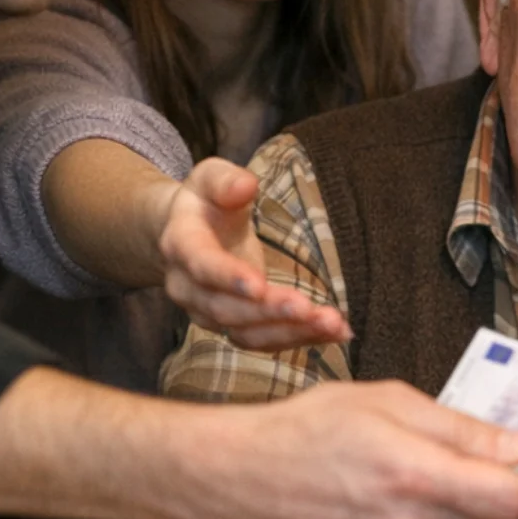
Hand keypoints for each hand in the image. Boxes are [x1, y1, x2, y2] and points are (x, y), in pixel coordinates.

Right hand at [158, 157, 350, 348]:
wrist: (187, 233)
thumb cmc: (206, 201)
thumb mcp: (211, 178)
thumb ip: (225, 180)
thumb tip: (245, 186)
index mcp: (181, 244)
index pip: (201, 264)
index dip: (227, 277)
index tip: (259, 286)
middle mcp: (188, 287)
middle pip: (225, 308)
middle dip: (268, 312)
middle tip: (309, 309)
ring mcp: (208, 312)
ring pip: (245, 333)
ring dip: (291, 332)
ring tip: (333, 325)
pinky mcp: (234, 325)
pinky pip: (264, 340)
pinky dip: (300, 338)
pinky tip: (335, 333)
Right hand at [211, 380, 517, 518]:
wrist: (243, 477)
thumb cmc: (315, 426)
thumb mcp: (394, 402)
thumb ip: (466, 429)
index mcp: (416, 475)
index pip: (514, 497)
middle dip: (509, 490)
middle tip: (499, 458)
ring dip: (477, 512)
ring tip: (442, 476)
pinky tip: (414, 505)